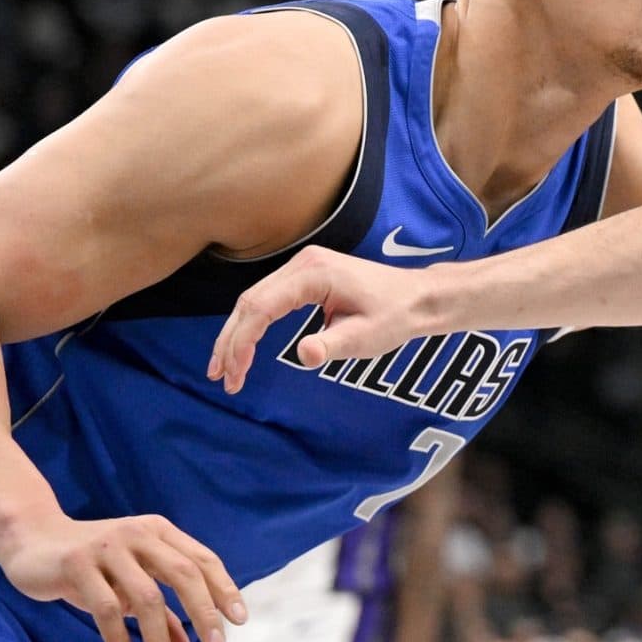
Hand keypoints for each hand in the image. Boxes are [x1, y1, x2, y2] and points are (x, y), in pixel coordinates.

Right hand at [0, 511, 246, 641]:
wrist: (33, 543)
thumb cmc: (93, 568)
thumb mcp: (131, 587)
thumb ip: (162, 615)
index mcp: (160, 532)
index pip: (203, 560)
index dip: (223, 589)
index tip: (239, 620)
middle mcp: (139, 534)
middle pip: (184, 574)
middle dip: (204, 614)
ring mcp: (108, 547)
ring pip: (146, 598)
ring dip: (159, 640)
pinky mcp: (77, 565)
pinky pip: (106, 609)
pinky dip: (120, 640)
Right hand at [209, 247, 432, 392]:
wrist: (419, 297)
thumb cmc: (397, 315)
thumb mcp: (367, 337)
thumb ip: (333, 345)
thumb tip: (303, 355)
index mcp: (315, 273)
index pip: (261, 307)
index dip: (242, 342)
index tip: (235, 374)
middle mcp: (303, 263)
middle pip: (249, 302)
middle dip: (231, 342)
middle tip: (222, 379)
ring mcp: (303, 266)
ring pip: (254, 300)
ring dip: (236, 335)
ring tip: (224, 370)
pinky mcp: (306, 276)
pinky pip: (268, 298)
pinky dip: (252, 324)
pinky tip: (243, 348)